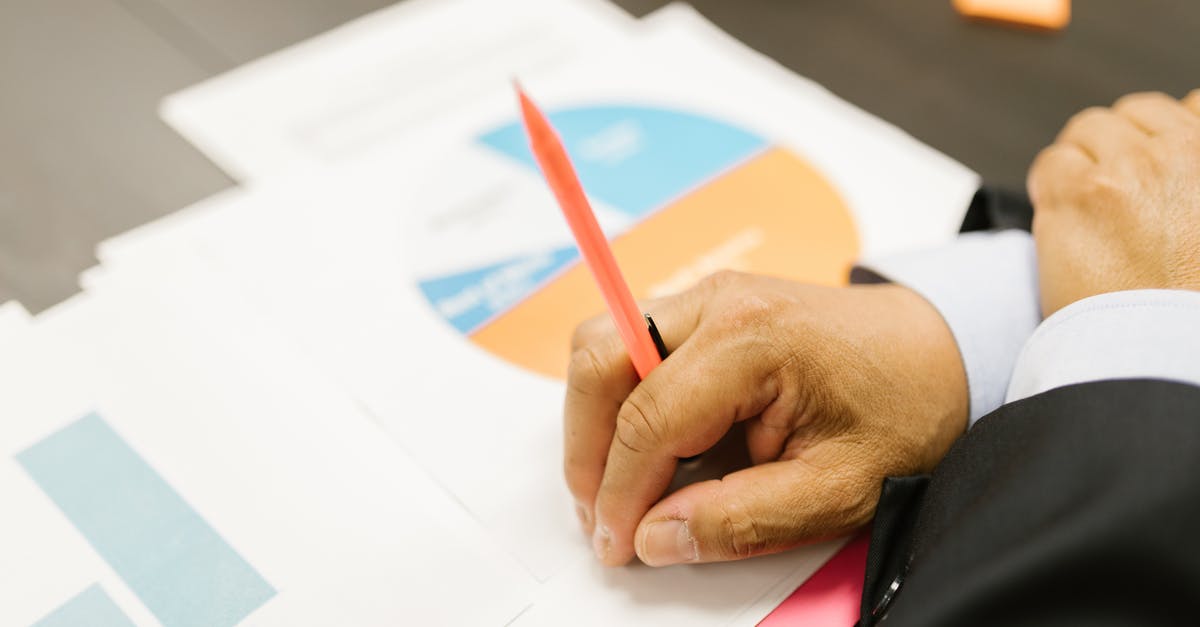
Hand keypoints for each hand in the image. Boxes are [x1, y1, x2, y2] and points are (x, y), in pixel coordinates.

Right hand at [564, 271, 967, 566]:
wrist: (943, 353)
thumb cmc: (903, 411)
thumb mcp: (838, 490)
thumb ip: (740, 520)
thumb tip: (653, 537)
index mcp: (752, 339)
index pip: (649, 419)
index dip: (619, 493)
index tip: (617, 545)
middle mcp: (717, 300)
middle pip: (599, 359)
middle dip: (586, 445)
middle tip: (603, 514)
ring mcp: (708, 296)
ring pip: (603, 344)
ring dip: (596, 417)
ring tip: (621, 484)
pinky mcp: (707, 307)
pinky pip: (631, 343)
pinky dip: (620, 397)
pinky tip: (650, 448)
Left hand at [1028, 90, 1199, 316]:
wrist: (1160, 348)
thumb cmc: (1187, 302)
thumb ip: (1194, 180)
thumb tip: (1184, 135)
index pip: (1192, 106)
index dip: (1165, 133)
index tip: (1151, 160)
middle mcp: (1183, 153)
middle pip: (1136, 112)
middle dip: (1119, 143)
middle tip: (1111, 187)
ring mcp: (1130, 168)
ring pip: (1088, 130)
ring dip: (1082, 160)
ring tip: (1085, 205)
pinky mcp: (1079, 192)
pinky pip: (1051, 162)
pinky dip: (1050, 184)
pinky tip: (1061, 216)